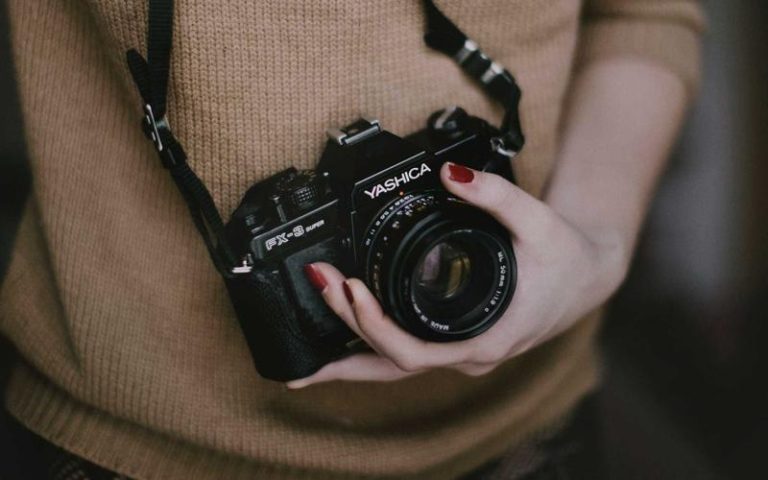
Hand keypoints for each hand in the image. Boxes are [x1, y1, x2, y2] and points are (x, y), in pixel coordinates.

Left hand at [288, 163, 628, 387]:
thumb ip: (496, 195)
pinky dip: (370, 352)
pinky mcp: (455, 344)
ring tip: (303, 362)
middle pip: (393, 366)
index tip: (349, 289)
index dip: (375, 327)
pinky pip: (406, 357)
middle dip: (347, 335)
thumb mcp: (539, 220)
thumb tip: (450, 174)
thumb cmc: (566, 258)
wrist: (587, 276)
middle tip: (319, 287)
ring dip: (351, 358)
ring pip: (395, 370)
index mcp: (487, 338)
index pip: (415, 352)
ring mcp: (461, 355)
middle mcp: (469, 356)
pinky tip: (342, 346)